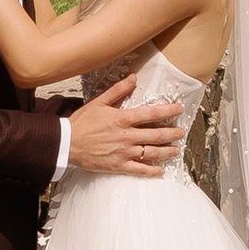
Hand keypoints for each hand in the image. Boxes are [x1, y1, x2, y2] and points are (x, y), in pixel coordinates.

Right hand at [66, 76, 183, 177]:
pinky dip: (152, 171)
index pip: (151, 113)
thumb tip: (133, 77)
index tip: (179, 110)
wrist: (66, 143)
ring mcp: (124, 153)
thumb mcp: (99, 102)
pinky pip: (140, 170)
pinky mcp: (118, 166)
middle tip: (182, 132)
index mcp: (122, 119)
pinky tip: (161, 170)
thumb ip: (118, 90)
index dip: (168, 111)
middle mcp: (127, 136)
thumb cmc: (82, 122)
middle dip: (172, 133)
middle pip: (156, 134)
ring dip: (167, 151)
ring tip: (176, 150)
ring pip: (151, 153)